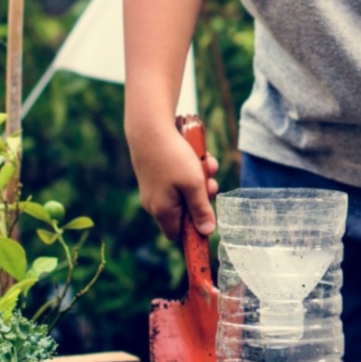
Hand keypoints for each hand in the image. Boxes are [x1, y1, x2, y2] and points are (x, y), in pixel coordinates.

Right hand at [128, 118, 218, 241]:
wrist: (149, 127)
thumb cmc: (173, 158)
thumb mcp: (194, 185)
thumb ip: (201, 210)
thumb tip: (207, 232)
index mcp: (162, 210)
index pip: (178, 234)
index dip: (193, 229)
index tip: (208, 216)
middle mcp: (154, 202)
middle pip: (184, 210)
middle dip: (202, 196)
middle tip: (210, 182)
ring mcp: (153, 187)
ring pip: (184, 191)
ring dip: (200, 179)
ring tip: (207, 163)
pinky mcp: (155, 173)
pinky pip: (177, 178)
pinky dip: (189, 169)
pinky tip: (198, 154)